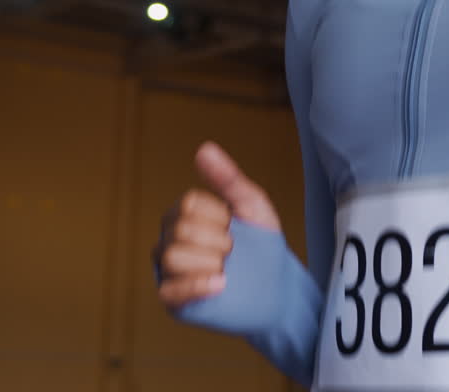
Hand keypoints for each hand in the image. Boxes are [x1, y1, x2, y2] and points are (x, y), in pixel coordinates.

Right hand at [152, 141, 281, 309]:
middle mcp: (170, 239)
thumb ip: (228, 178)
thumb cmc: (261, 244)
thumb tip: (204, 149)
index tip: (234, 226)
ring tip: (226, 268)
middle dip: (218, 240)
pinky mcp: (173, 300)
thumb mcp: (250, 205)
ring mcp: (169, 271)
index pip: (187, 204)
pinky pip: (170, 290)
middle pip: (180, 230)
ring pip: (172, 257)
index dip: (218, 216)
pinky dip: (197, 285)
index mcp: (184, 214)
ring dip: (210, 262)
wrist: (279, 286)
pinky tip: (221, 284)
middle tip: (233, 250)